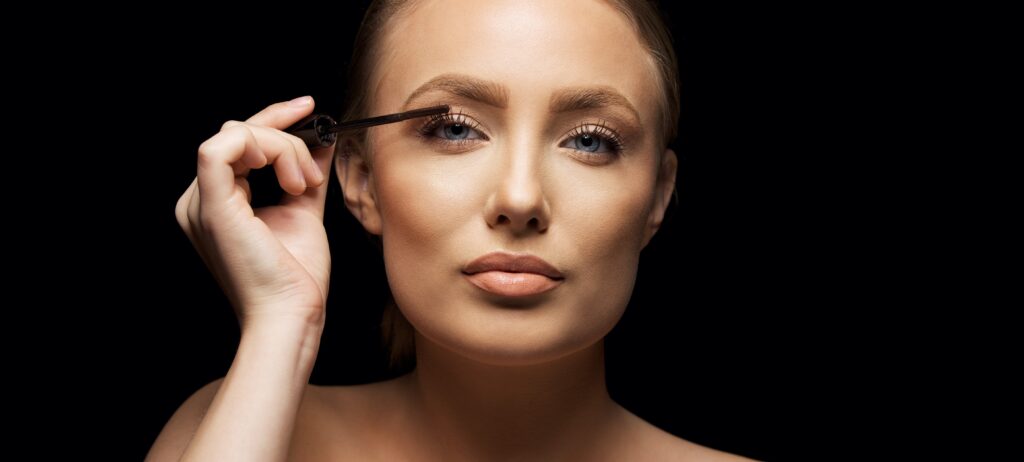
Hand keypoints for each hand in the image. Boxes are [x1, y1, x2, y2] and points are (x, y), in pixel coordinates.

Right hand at [175, 97, 333, 328]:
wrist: (291, 315)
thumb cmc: (295, 277)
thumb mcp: (304, 211)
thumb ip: (307, 173)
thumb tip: (322, 139)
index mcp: (217, 201)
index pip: (239, 141)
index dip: (274, 119)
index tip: (310, 109)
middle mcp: (198, 200)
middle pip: (237, 132)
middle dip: (285, 134)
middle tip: (314, 169)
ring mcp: (199, 203)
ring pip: (236, 134)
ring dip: (284, 149)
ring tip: (304, 186)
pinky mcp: (210, 206)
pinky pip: (220, 149)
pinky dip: (264, 148)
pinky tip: (291, 180)